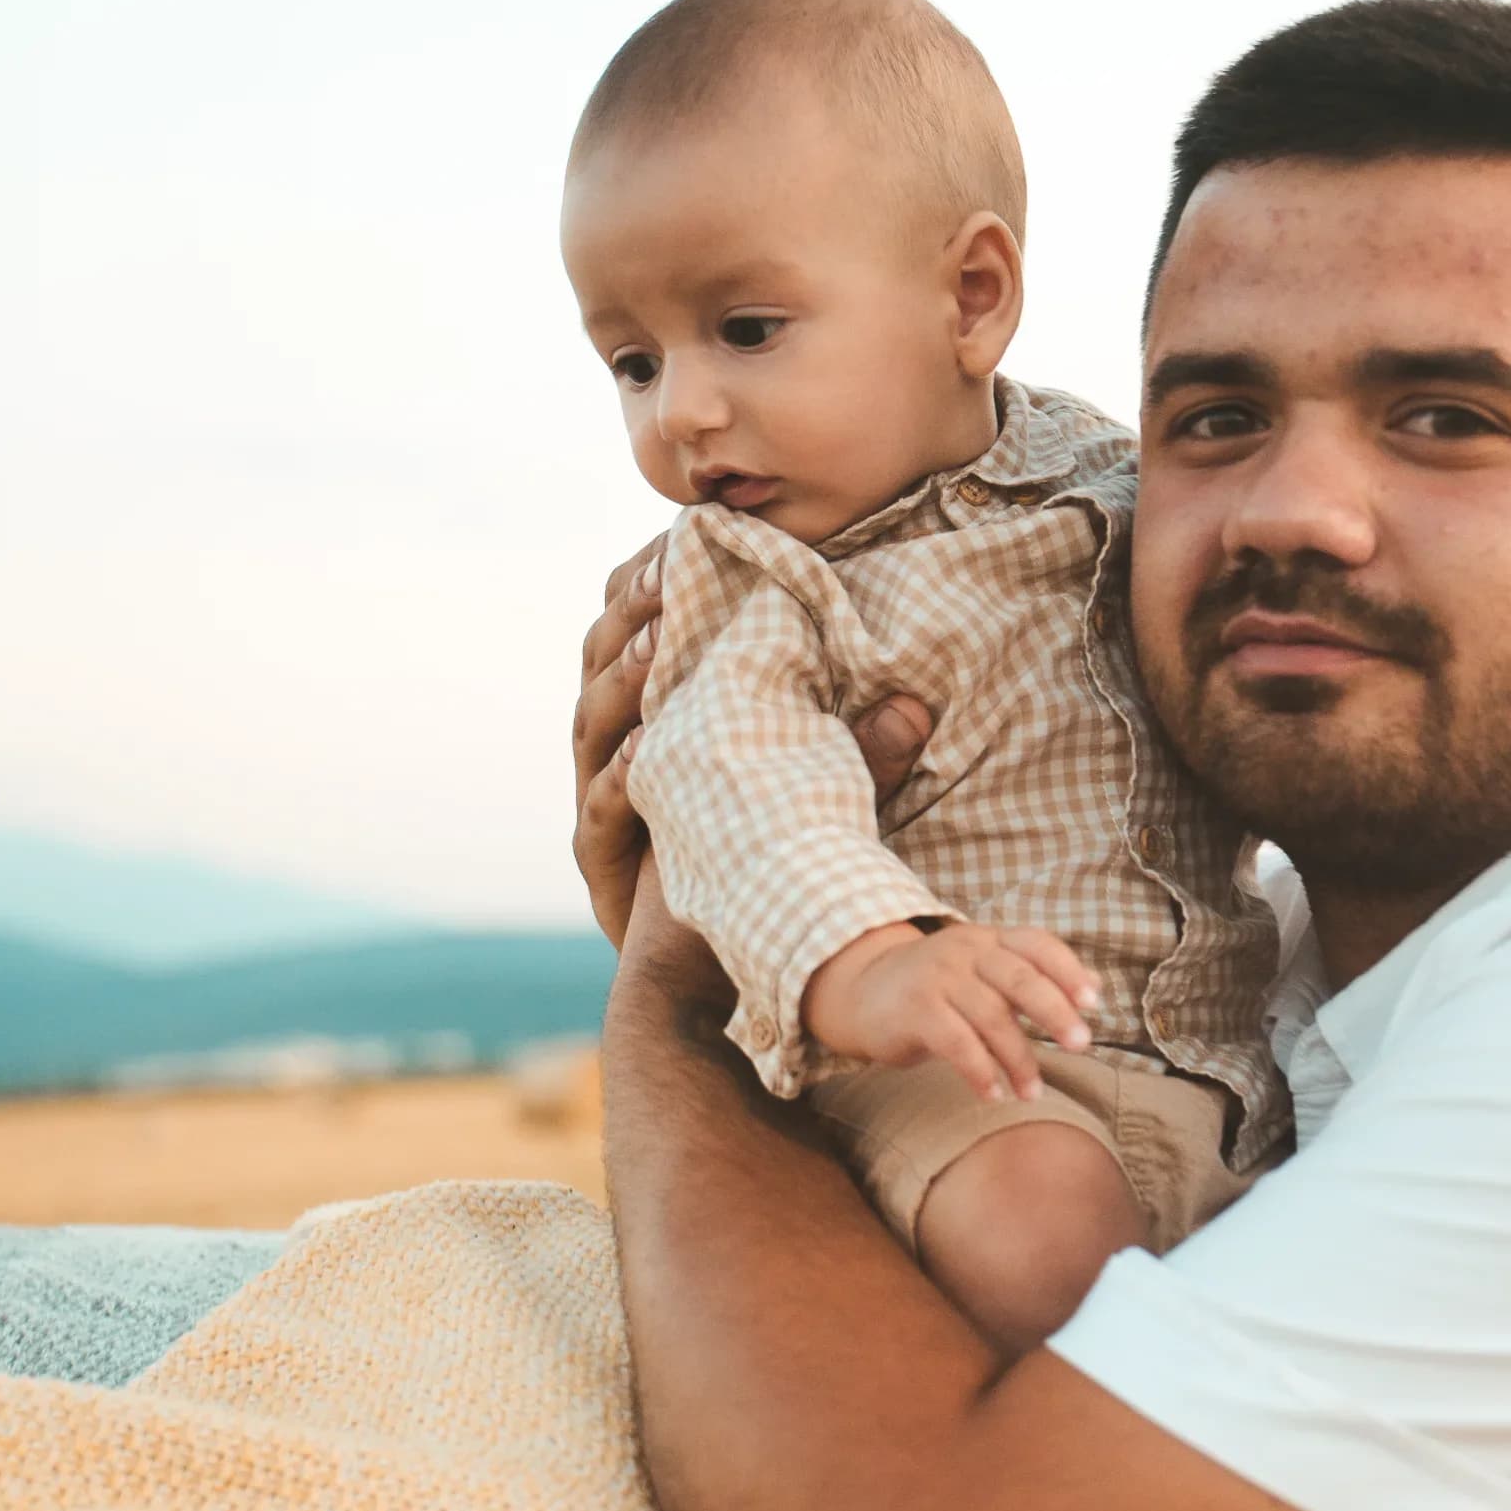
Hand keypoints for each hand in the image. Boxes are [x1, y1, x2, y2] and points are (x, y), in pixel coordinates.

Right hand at [571, 533, 936, 949]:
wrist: (716, 976)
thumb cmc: (768, 871)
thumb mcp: (819, 797)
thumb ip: (856, 751)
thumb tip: (918, 704)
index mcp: (662, 712)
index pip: (641, 624)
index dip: (655, 578)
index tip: (689, 534)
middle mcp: (619, 747)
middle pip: (603, 657)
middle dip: (633, 611)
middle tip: (671, 572)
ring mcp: (602, 800)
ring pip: (591, 723)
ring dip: (624, 680)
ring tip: (661, 642)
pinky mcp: (601, 861)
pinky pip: (601, 813)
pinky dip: (619, 779)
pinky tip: (643, 752)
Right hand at [803, 921, 1099, 1103]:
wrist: (862, 991)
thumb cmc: (938, 988)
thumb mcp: (984, 973)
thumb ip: (1034, 978)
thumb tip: (1096, 987)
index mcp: (989, 940)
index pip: (1037, 944)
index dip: (1068, 970)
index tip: (1094, 1003)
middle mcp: (965, 951)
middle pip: (1019, 979)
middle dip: (1055, 1012)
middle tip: (1082, 1044)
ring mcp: (938, 978)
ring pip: (991, 1016)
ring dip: (1018, 1059)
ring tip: (1032, 1093)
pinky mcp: (915, 1010)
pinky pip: (956, 1042)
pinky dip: (979, 1071)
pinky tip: (993, 1094)